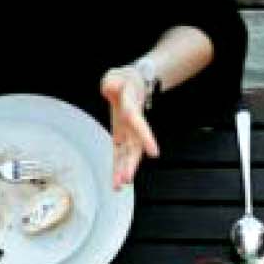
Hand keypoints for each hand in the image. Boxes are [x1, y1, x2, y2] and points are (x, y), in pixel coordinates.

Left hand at [101, 66, 159, 188]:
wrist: (129, 83)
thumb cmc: (122, 81)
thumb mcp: (114, 77)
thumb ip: (111, 82)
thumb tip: (109, 88)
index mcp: (131, 110)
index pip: (139, 125)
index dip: (146, 138)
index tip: (155, 153)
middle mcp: (132, 125)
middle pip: (134, 146)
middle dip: (130, 163)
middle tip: (125, 179)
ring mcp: (128, 132)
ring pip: (128, 154)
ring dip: (123, 170)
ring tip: (118, 186)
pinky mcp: (122, 136)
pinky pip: (120, 154)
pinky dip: (117, 167)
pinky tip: (116, 181)